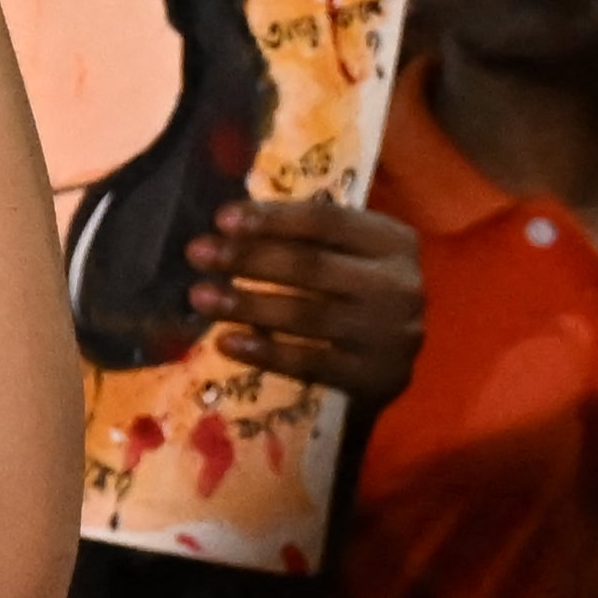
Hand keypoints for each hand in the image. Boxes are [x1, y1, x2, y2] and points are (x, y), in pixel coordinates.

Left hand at [195, 193, 424, 400]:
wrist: (384, 361)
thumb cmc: (347, 291)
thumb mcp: (340, 252)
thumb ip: (298, 233)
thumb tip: (227, 218)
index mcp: (392, 241)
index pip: (326, 222)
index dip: (271, 219)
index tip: (221, 219)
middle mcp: (399, 285)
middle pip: (313, 266)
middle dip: (248, 258)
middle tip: (197, 254)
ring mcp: (392, 335)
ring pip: (309, 315)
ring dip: (247, 305)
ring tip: (200, 297)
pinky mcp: (378, 378)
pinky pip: (313, 363)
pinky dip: (266, 352)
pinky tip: (226, 342)